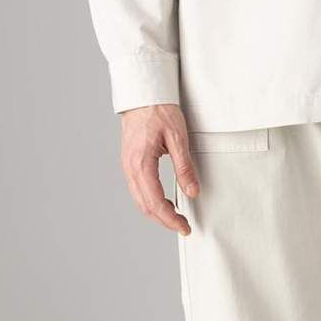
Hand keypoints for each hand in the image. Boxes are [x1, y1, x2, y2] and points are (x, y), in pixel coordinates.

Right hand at [118, 103, 198, 235]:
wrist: (143, 93)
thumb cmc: (159, 110)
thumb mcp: (178, 138)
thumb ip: (184, 167)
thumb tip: (192, 192)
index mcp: (141, 164)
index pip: (155, 203)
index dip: (170, 219)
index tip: (185, 227)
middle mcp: (130, 168)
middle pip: (145, 206)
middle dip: (164, 220)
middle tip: (184, 226)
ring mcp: (128, 166)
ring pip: (140, 199)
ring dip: (157, 212)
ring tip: (177, 216)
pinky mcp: (130, 162)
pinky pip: (138, 189)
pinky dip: (151, 200)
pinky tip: (165, 201)